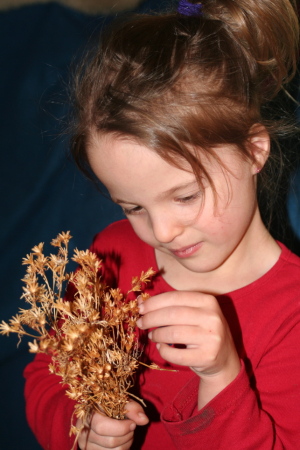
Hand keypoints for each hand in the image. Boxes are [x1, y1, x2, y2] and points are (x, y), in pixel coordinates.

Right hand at [77, 400, 148, 448]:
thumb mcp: (120, 401)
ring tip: (126, 433)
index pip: (102, 427)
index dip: (121, 428)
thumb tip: (144, 420)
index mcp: (88, 414)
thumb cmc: (110, 405)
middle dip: (127, 435)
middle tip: (131, 427)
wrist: (97, 412)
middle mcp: (83, 430)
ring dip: (126, 443)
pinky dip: (122, 449)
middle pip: (110, 442)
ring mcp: (85, 444)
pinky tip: (121, 441)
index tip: (132, 423)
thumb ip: (132, 408)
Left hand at [137, 291, 240, 406]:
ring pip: (173, 333)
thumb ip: (170, 306)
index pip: (175, 297)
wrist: (224, 360)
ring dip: (157, 335)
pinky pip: (176, 354)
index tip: (140, 308)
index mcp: (208, 301)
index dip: (154, 302)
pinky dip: (164, 351)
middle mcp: (212, 317)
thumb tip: (140, 301)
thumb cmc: (202, 332)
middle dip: (151, 318)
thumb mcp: (192, 314)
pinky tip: (162, 347)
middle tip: (140, 323)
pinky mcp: (207, 356)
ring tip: (152, 336)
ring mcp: (212, 337)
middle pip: (172, 315)